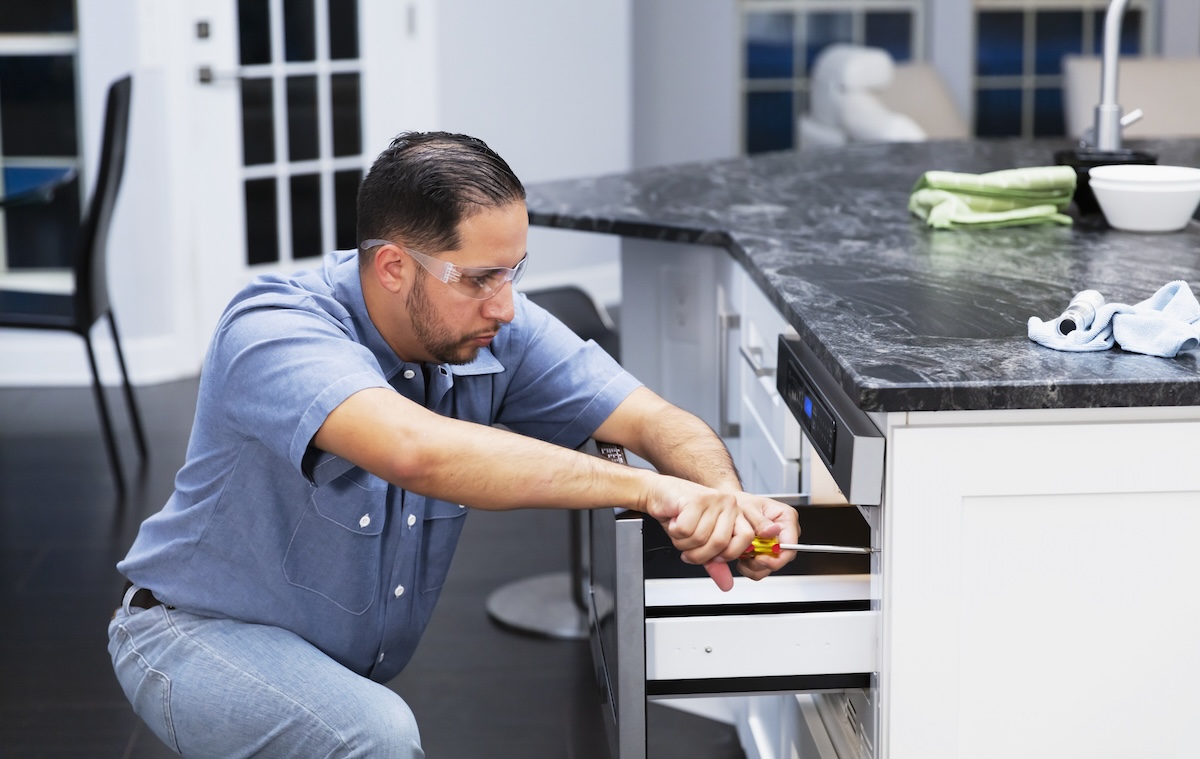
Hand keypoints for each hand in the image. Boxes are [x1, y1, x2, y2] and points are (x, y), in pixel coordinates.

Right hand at [642, 477, 792, 590]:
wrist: (659, 493)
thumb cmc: (680, 515)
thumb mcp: (700, 542)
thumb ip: (715, 562)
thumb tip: (727, 584)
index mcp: (734, 514)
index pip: (746, 539)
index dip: (727, 553)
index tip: (713, 556)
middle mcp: (727, 504)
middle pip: (720, 543)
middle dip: (698, 554)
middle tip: (688, 548)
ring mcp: (712, 499)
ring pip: (700, 538)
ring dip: (683, 542)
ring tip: (680, 531)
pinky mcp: (694, 499)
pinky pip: (685, 530)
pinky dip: (675, 532)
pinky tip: (674, 522)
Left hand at [730, 494, 799, 581]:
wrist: (733, 506)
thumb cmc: (742, 503)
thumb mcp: (749, 508)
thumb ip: (760, 521)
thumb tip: (772, 532)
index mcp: (787, 518)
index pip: (790, 547)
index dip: (776, 559)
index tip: (759, 559)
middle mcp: (786, 532)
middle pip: (781, 559)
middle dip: (762, 563)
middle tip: (746, 557)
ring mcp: (778, 543)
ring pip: (771, 566)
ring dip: (754, 567)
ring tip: (741, 556)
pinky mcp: (769, 551)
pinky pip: (763, 567)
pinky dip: (751, 568)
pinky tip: (743, 558)